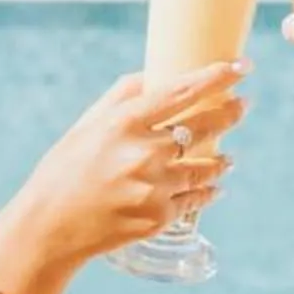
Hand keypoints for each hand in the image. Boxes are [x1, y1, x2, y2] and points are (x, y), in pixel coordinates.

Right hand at [0, 61, 244, 275]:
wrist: (50, 227)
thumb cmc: (65, 170)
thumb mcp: (86, 125)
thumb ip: (122, 96)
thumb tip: (154, 74)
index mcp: (124, 122)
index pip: (183, 91)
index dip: (217, 77)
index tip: (242, 66)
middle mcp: (144, 152)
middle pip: (205, 125)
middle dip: (230, 112)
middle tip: (243, 105)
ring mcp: (155, 187)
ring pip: (207, 166)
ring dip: (223, 160)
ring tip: (228, 157)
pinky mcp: (160, 217)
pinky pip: (197, 199)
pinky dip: (208, 191)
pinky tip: (214, 186)